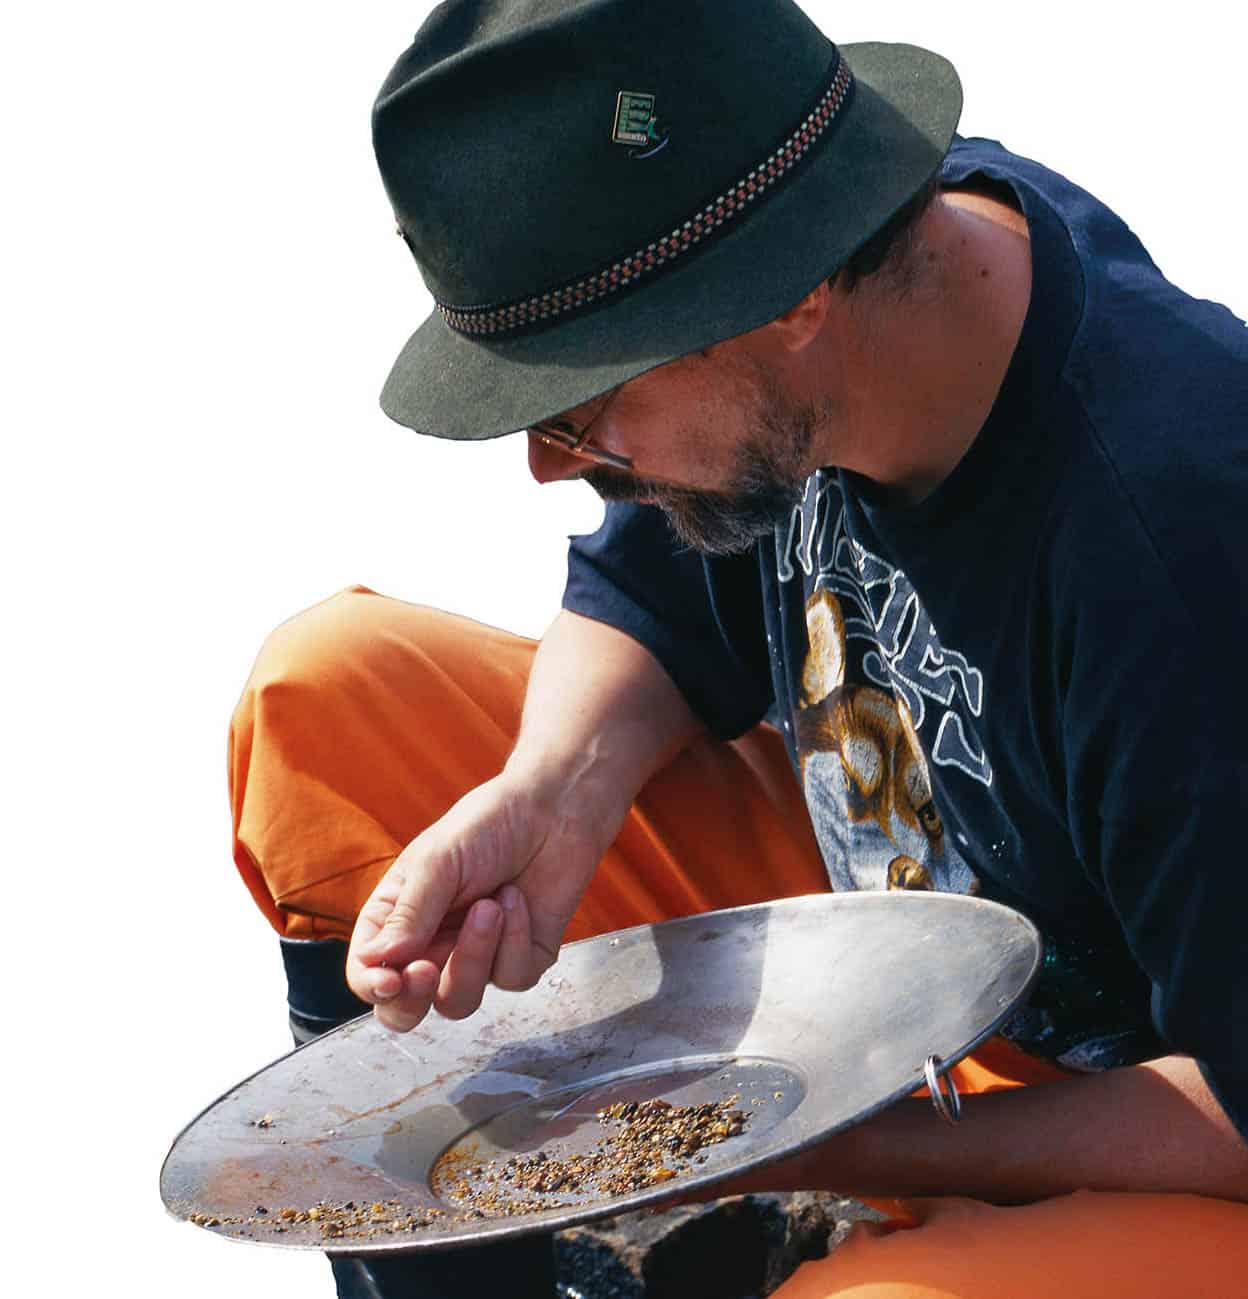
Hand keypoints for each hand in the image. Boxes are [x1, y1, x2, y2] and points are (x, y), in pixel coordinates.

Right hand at [346, 771, 615, 1031]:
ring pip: (459, 1000)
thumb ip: (409, 914)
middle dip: (413, 1001)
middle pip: (406, 1009)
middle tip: (427, 970)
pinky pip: (510, 978)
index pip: (368, 972)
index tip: (392, 979)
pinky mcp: (520, 960)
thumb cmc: (486, 826)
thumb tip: (374, 961)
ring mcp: (476, 958)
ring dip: (474, 956)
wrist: (552, 811)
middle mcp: (432, 946)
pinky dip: (515, 939)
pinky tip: (517, 900)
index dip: (373, 987)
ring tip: (490, 905)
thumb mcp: (438, 862)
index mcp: (397, 919)